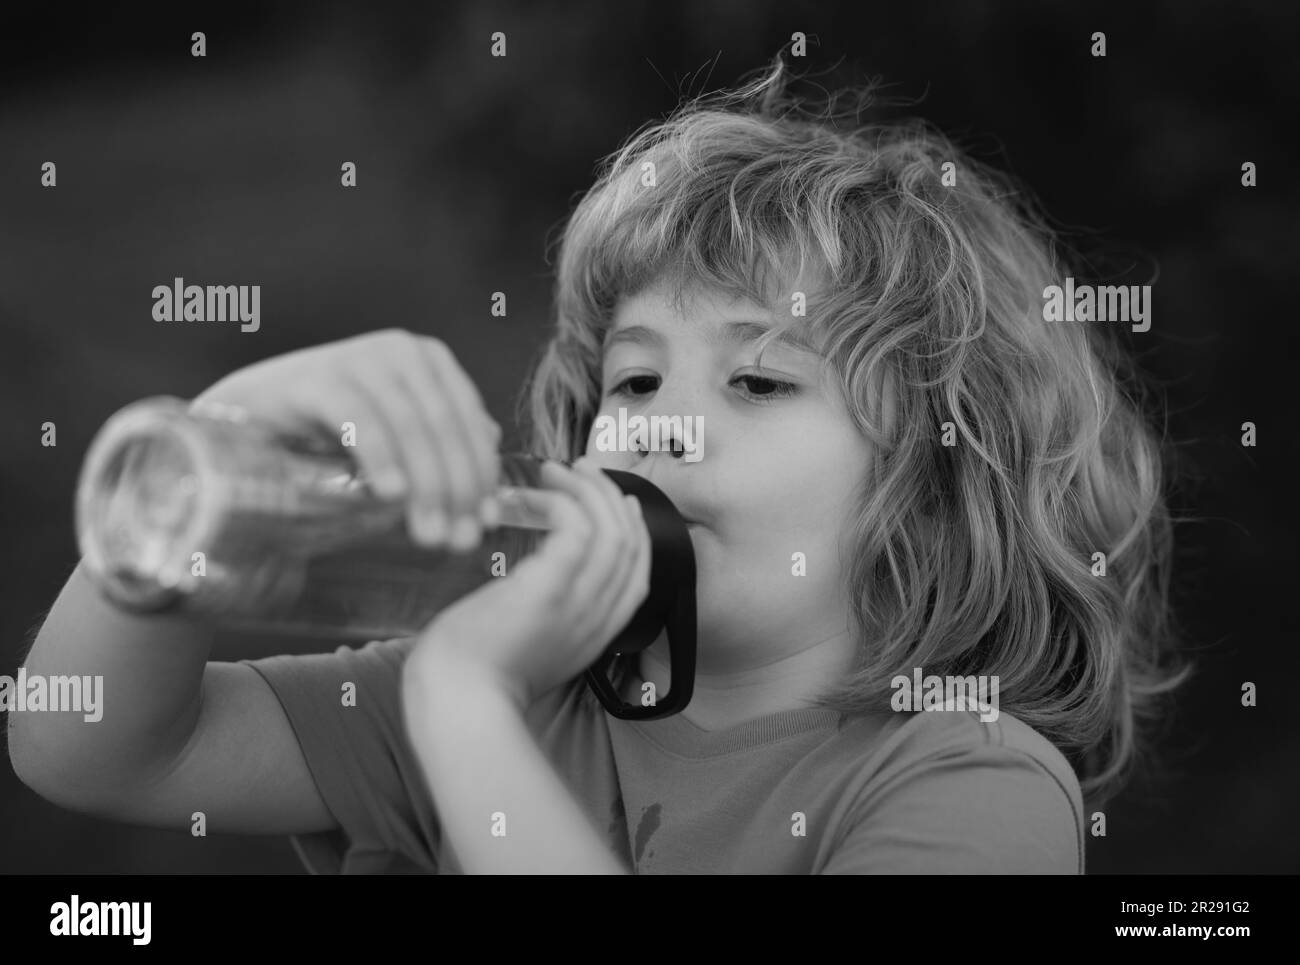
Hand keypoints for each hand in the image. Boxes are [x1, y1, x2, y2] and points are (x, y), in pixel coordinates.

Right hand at [188, 328, 501, 549]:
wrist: (248, 420)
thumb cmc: (330, 434)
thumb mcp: (396, 442)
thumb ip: (441, 445)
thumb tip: (496, 467)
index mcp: (431, 362)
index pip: (470, 423)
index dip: (482, 475)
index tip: (488, 523)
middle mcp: (402, 350)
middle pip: (445, 428)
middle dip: (456, 490)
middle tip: (457, 541)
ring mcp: (361, 356)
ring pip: (411, 427)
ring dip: (426, 486)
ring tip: (429, 535)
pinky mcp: (320, 375)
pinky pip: (361, 419)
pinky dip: (380, 457)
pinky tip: (391, 494)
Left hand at [406, 457, 651, 709]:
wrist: (456, 703)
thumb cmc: (474, 677)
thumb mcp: (528, 649)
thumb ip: (545, 618)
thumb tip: (531, 588)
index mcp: (596, 634)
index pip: (638, 573)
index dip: (635, 530)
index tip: (619, 500)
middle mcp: (596, 618)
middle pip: (632, 546)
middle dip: (612, 499)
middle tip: (584, 470)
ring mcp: (577, 605)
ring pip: (613, 532)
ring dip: (590, 492)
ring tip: (560, 470)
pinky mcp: (548, 590)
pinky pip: (579, 532)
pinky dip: (564, 504)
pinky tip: (540, 495)